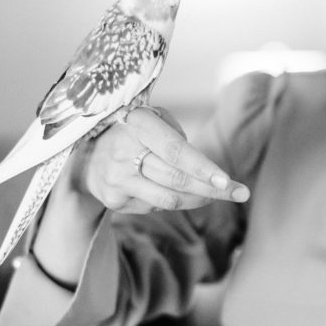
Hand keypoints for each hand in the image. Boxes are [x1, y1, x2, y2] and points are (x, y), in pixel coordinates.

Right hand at [76, 104, 249, 214]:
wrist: (84, 156)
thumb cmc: (132, 132)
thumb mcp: (151, 119)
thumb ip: (177, 135)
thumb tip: (204, 168)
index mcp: (138, 126)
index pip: (175, 152)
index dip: (202, 168)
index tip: (227, 180)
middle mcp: (124, 153)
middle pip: (177, 180)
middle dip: (213, 189)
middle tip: (241, 193)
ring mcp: (118, 180)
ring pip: (170, 199)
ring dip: (199, 199)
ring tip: (216, 194)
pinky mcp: (115, 201)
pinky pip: (156, 206)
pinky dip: (174, 201)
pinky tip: (179, 192)